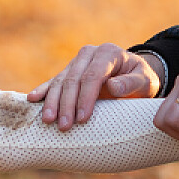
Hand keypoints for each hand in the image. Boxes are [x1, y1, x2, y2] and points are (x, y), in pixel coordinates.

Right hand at [28, 43, 162, 130]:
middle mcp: (89, 54)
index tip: (83, 119)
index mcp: (108, 53)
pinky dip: (43, 90)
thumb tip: (112, 86)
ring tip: (48, 120)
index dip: (86, 97)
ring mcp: (77, 62)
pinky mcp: (69, 72)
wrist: (134, 76)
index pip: (93, 75)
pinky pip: (53, 81)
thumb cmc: (142, 81)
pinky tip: (32, 99)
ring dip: (52, 102)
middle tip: (64, 126)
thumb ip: (132, 83)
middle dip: (67, 104)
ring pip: (60, 81)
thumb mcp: (146, 82)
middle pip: (73, 79)